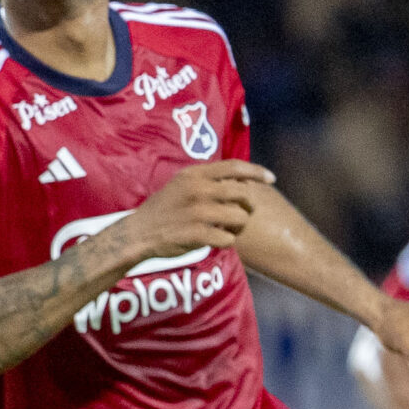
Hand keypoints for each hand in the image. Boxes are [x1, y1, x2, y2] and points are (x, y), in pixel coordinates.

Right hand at [124, 160, 276, 261]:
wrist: (138, 233)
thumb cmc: (162, 209)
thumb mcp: (180, 184)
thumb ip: (205, 179)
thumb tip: (236, 179)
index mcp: (194, 174)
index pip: (234, 167)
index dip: (257, 172)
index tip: (271, 179)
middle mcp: (198, 190)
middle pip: (242, 193)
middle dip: (248, 205)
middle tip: (244, 213)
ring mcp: (198, 212)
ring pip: (239, 217)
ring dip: (238, 225)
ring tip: (228, 229)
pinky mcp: (197, 234)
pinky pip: (228, 238)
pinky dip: (226, 241)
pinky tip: (216, 241)